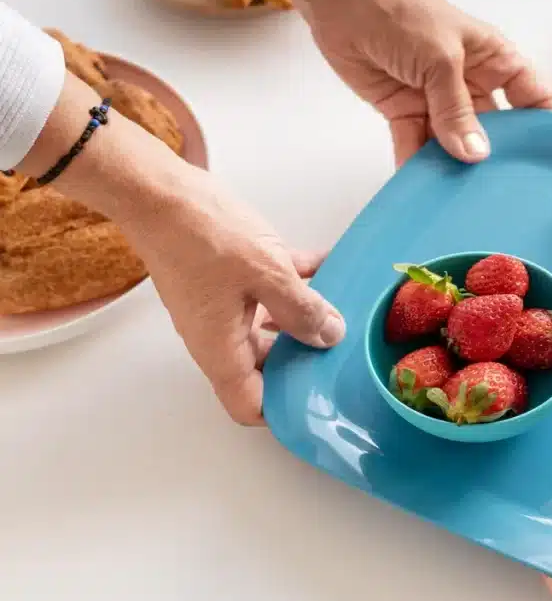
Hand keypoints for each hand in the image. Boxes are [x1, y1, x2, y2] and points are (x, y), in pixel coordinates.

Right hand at [120, 161, 344, 425]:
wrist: (158, 191)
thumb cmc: (202, 234)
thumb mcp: (268, 273)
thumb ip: (303, 309)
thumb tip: (330, 337)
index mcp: (220, 349)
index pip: (250, 405)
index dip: (283, 409)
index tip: (321, 399)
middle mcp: (218, 335)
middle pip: (265, 366)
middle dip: (304, 360)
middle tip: (345, 350)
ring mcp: (221, 306)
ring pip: (270, 327)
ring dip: (304, 319)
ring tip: (344, 308)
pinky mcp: (227, 277)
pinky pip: (268, 289)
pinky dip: (297, 282)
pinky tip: (331, 264)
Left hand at [252, 0, 551, 165]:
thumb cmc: (403, 11)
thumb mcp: (441, 59)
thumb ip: (456, 110)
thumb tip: (476, 154)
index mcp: (494, 61)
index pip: (532, 98)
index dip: (544, 128)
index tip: (548, 165)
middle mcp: (471, 83)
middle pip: (493, 129)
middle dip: (495, 158)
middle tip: (501, 194)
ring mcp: (437, 100)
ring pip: (452, 143)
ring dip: (453, 168)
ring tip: (460, 200)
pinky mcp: (404, 111)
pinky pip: (415, 145)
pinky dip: (416, 165)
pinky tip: (423, 190)